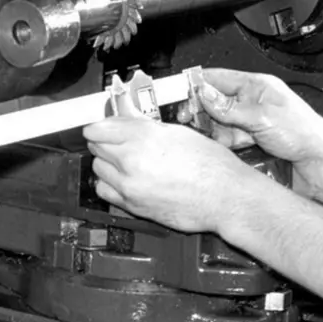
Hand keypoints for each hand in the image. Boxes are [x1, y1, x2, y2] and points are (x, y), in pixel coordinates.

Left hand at [82, 116, 267, 233]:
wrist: (226, 198)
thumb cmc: (212, 166)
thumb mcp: (179, 133)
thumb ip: (145, 125)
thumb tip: (126, 116)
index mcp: (143, 136)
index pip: (98, 128)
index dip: (99, 126)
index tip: (101, 127)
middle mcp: (132, 160)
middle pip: (96, 146)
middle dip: (104, 142)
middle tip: (118, 141)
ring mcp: (129, 185)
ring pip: (97, 168)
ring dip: (106, 163)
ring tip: (124, 161)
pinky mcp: (132, 206)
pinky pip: (104, 191)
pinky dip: (108, 184)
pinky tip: (123, 180)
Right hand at [181, 68, 322, 165]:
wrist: (322, 168)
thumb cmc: (307, 135)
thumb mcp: (262, 117)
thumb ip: (230, 107)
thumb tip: (204, 95)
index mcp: (258, 87)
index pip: (218, 78)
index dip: (197, 84)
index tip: (178, 92)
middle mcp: (253, 104)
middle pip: (214, 103)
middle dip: (199, 110)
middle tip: (184, 118)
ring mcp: (251, 125)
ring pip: (218, 125)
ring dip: (209, 130)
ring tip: (199, 135)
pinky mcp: (251, 145)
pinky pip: (227, 143)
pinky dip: (219, 146)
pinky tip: (215, 149)